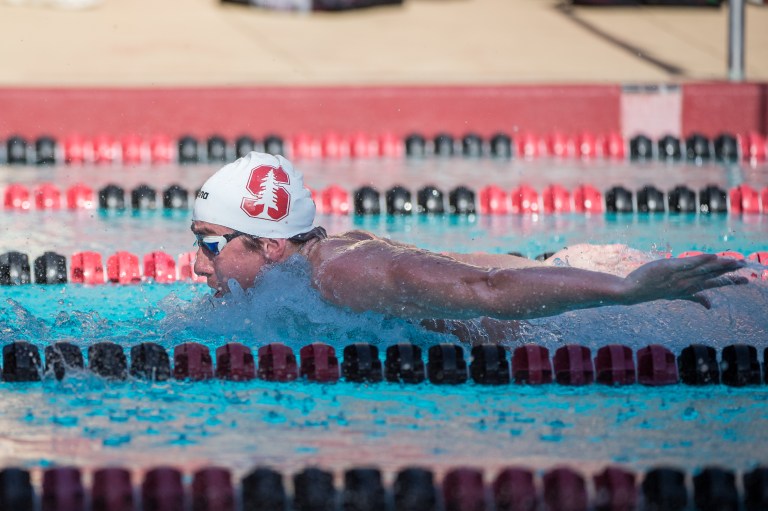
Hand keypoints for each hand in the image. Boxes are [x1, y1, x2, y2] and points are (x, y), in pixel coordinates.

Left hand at [622, 254, 747, 308]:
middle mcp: (686, 284)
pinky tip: (712, 256)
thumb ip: (695, 297)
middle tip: (744, 266)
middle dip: (728, 271)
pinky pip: (686, 264)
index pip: (713, 284)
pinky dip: (700, 260)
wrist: (631, 291)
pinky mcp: (668, 268)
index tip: (746, 280)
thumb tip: (711, 306)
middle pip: (711, 276)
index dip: (729, 282)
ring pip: (702, 269)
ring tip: (733, 260)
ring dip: (718, 264)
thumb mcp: (676, 295)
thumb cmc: (654, 290)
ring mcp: (677, 277)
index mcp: (689, 289)